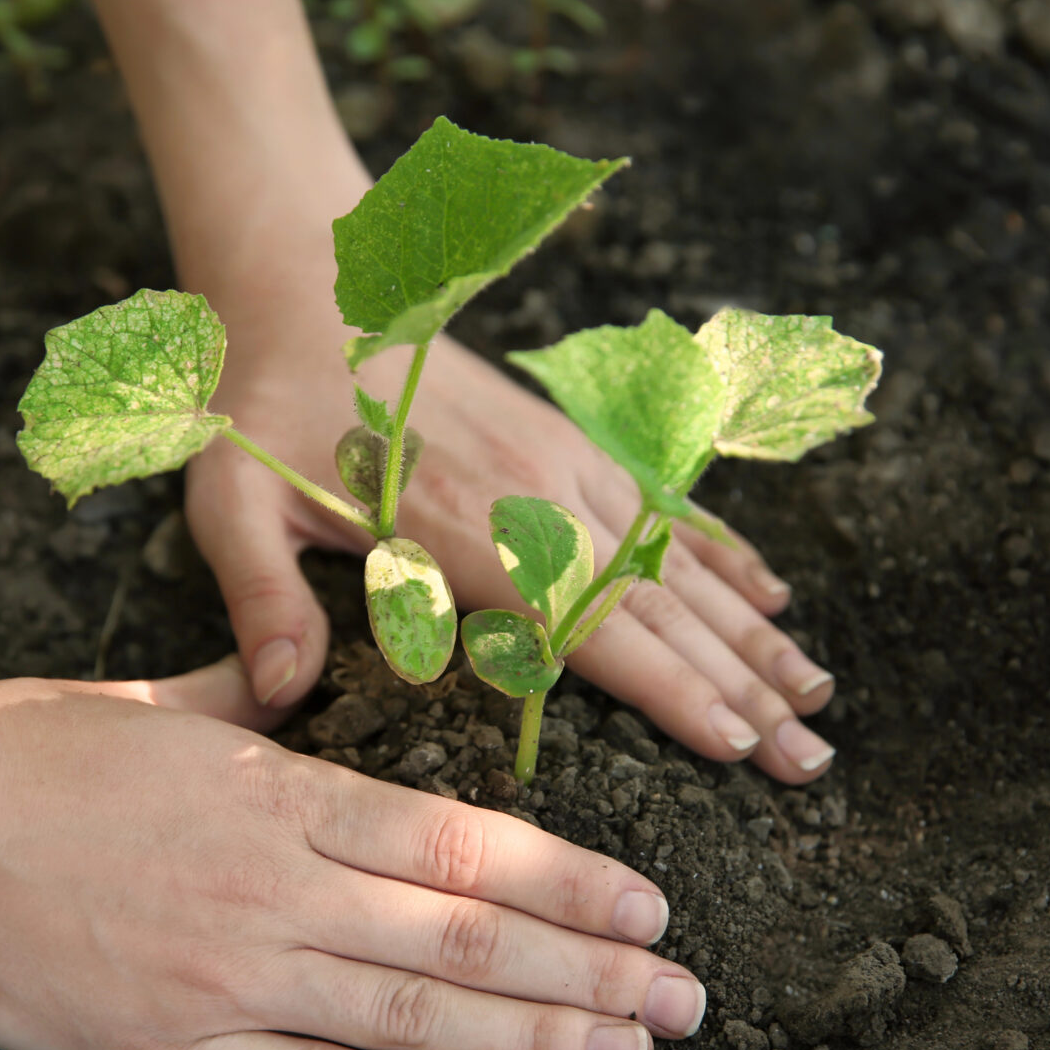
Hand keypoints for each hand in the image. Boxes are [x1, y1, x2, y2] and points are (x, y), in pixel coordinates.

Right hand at [0, 658, 703, 1049]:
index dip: (569, 880)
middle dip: (588, 971)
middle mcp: (273, 888)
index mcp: (276, 792)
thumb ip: (246, 694)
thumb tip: (299, 670)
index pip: (458, 844)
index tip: (649, 905)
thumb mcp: (154, 703)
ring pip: (411, 1015)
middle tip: (684, 1001)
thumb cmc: (25, 746)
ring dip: (532, 1037)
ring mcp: (225, 978)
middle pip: (464, 936)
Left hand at [185, 261, 836, 785]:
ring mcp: (564, 463)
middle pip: (657, 607)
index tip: (736, 744)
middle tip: (813, 760)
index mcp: (460, 528)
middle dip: (741, 686)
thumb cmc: (266, 408)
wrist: (308, 289)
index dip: (665, 686)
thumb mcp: (231, 504)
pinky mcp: (568, 440)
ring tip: (817, 696)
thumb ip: (260, 596)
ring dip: (751, 632)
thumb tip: (278, 692)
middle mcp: (536, 496)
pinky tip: (770, 594)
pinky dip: (722, 553)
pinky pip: (665, 505)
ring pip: (678, 563)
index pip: (584, 624)